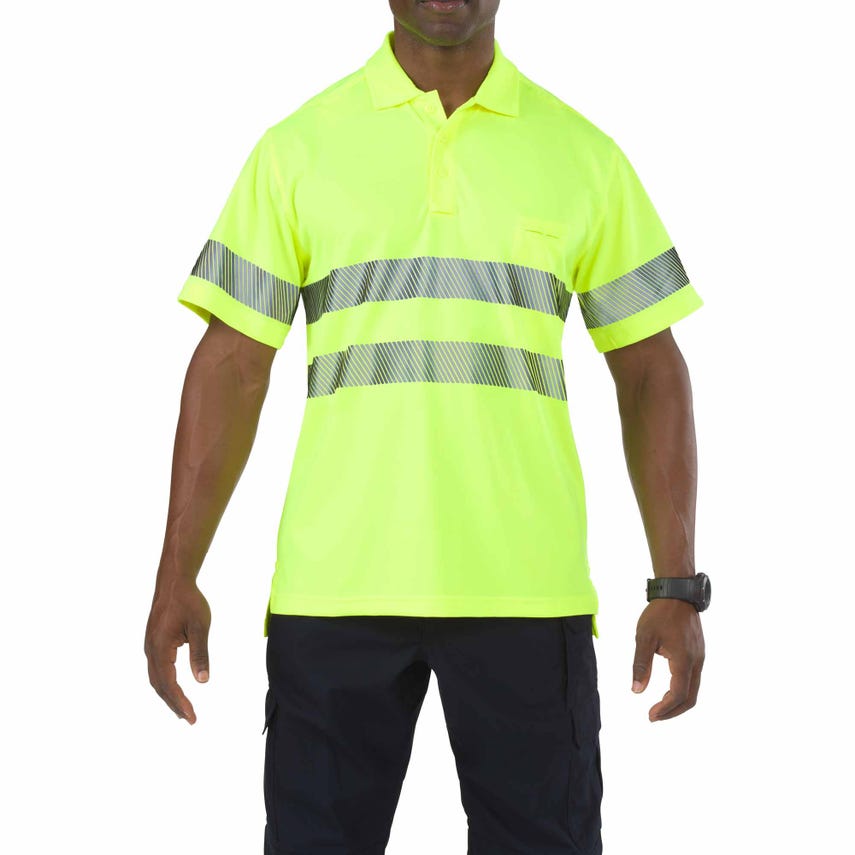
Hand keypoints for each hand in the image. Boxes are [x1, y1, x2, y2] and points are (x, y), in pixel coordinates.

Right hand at [144, 580, 210, 723]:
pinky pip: (157, 669)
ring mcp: (150, 646)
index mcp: (160, 648)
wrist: (174, 582)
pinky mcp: (153, 643)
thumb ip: (200, 654)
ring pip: (156, 678)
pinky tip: (175, 688)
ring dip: (168, 695)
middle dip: (174, 703)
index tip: (192, 716)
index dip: (180, 701)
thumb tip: (203, 680)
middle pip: (159, 685)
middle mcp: (150, 650)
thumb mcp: (199, 627)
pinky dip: (165, 683)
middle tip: (190, 719)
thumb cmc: (189, 601)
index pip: (169, 683)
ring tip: (183, 709)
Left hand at [632, 598, 704, 720]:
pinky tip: (669, 690)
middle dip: (673, 711)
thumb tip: (637, 691)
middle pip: (691, 698)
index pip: (678, 694)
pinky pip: (694, 679)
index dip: (665, 709)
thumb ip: (641, 665)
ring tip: (660, 707)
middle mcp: (696, 662)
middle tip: (654, 716)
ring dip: (678, 702)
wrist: (678, 593)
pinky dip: (683, 690)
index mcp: (684, 660)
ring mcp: (700, 657)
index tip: (650, 715)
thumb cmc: (659, 614)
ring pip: (694, 689)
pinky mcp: (698, 653)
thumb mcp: (644, 638)